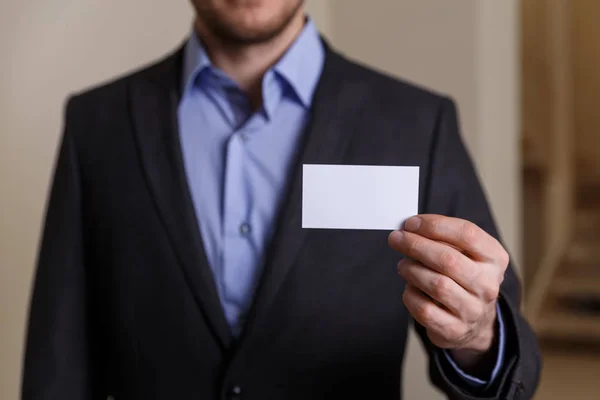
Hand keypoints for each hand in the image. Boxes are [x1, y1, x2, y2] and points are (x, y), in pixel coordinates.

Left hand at [388, 215, 508, 364]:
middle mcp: (488, 284)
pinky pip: (425, 309)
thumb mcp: (466, 254)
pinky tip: (409, 288)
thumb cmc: (463, 278)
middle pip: (448, 259)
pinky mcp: (455, 329)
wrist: (476, 322)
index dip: (434, 225)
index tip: (410, 223)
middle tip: (396, 239)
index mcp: (494, 258)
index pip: (467, 233)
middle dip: (416, 245)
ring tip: (403, 265)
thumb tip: (410, 228)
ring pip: (437, 284)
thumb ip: (443, 238)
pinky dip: (410, 294)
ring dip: (412, 270)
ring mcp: (473, 310)